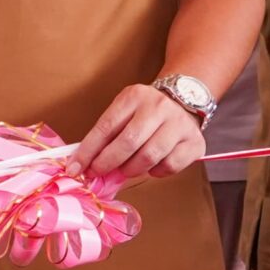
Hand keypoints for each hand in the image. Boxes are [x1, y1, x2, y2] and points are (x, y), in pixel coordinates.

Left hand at [73, 84, 205, 179]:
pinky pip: (170, 166)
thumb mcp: (124, 111)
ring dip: (131, 169)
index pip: (106, 126)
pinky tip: (152, 166)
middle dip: (108, 163)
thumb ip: (106, 135)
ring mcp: (179, 124)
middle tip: (98, 172)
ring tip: (126, 169)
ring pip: (149, 156)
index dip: (88, 151)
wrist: (184, 99)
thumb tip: (82, 164)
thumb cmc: (145, 111)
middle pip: (128, 143)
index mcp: (134, 97)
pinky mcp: (194, 142)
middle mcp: (159, 107)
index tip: (75, 168)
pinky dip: (156, 172)